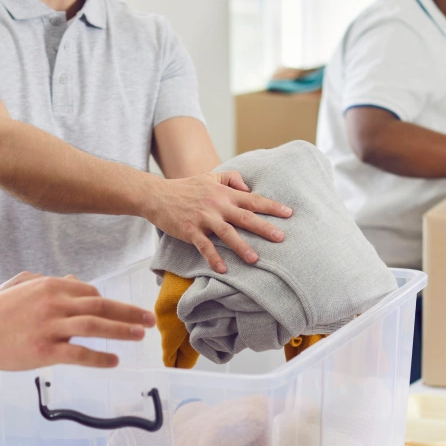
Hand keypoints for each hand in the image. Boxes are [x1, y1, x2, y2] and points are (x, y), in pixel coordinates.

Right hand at [0, 276, 155, 370]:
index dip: (109, 304)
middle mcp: (54, 303)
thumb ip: (49, 283)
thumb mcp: (22, 286)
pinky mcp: (44, 350)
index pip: (90, 293)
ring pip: (95, 327)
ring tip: (140, 337)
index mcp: (50, 286)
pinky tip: (114, 361)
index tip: (124, 313)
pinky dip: (100, 358)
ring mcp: (49, 326)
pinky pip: (79, 354)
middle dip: (129, 313)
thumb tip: (73, 280)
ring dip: (121, 332)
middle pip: (101, 307)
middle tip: (150, 320)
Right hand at [143, 171, 292, 272]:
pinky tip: (223, 268)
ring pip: (227, 233)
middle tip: (281, 238)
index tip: (289, 214)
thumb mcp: (209, 177)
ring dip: (241, 246)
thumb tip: (249, 188)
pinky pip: (204, 246)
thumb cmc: (185, 188)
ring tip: (255, 259)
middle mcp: (216, 205)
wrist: (156, 195)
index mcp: (223, 193)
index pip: (252, 199)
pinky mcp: (190, 230)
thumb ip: (231, 179)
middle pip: (245, 217)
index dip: (271, 206)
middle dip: (264, 227)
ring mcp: (203, 218)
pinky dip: (213, 257)